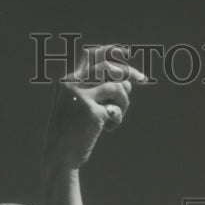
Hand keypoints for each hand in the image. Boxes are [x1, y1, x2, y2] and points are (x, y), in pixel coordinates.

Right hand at [44, 44, 146, 172]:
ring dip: (124, 101)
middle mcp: (73, 84)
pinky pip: (117, 109)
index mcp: (68, 80)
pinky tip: (108, 128)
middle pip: (108, 67)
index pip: (91, 55)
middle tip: (143, 79)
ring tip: (116, 115)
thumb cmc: (73, 132)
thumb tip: (128, 83)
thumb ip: (102, 93)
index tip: (127, 52)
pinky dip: (117, 119)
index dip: (111, 50)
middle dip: (128, 71)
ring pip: (118, 87)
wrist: (61, 154)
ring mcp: (82, 96)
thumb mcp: (84, 107)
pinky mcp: (92, 111)